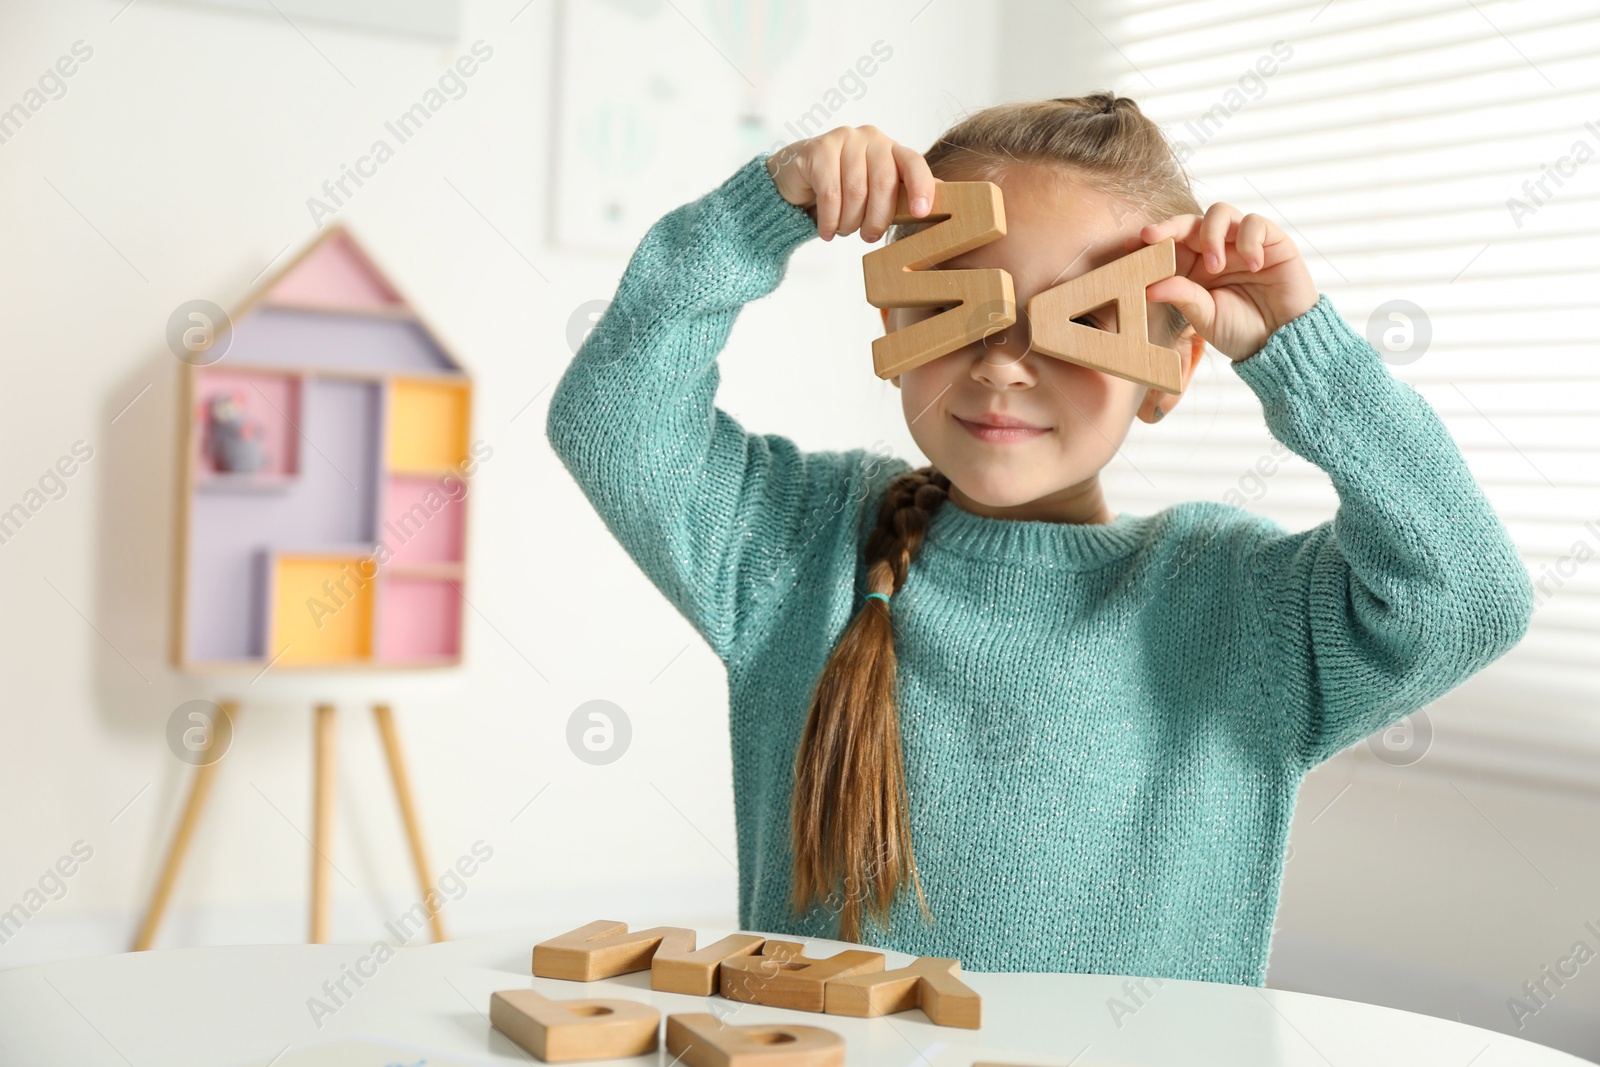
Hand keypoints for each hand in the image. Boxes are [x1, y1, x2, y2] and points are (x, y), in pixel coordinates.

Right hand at [765, 125, 935, 242]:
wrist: (798, 180)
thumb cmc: (844, 189)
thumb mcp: (877, 193)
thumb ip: (905, 194)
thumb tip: (947, 201)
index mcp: (891, 149)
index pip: (913, 163)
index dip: (921, 187)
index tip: (921, 213)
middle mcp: (871, 138)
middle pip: (882, 182)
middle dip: (876, 218)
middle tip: (868, 237)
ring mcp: (843, 139)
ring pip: (854, 191)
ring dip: (849, 222)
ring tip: (843, 230)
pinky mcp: (818, 150)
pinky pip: (830, 194)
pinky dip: (829, 221)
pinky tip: (826, 231)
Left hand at [1127, 203, 1319, 361]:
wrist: (1281, 342)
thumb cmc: (1240, 331)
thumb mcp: (1205, 317)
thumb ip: (1182, 297)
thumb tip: (1148, 287)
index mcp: (1194, 266)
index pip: (1170, 242)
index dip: (1152, 239)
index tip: (1132, 244)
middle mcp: (1217, 249)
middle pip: (1190, 221)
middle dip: (1170, 226)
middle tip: (1153, 238)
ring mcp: (1243, 242)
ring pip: (1220, 212)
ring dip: (1211, 234)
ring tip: (1214, 267)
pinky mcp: (1272, 241)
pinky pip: (1255, 224)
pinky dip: (1249, 240)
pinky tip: (1252, 265)